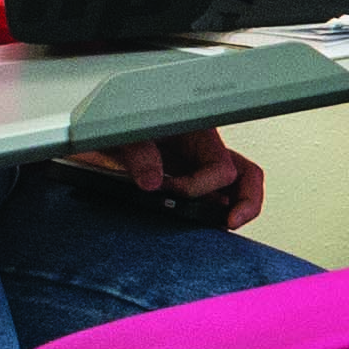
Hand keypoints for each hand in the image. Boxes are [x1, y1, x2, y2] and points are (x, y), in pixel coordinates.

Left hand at [69, 129, 262, 226]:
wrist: (101, 130)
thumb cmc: (117, 122)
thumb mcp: (124, 132)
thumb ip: (139, 153)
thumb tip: (152, 183)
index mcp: (197, 134)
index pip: (219, 167)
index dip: (197, 186)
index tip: (167, 191)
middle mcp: (204, 152)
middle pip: (246, 176)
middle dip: (247, 201)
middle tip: (230, 222)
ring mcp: (199, 169)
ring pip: (236, 190)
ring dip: (236, 209)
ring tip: (222, 226)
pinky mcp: (188, 183)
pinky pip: (216, 199)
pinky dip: (216, 213)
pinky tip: (202, 224)